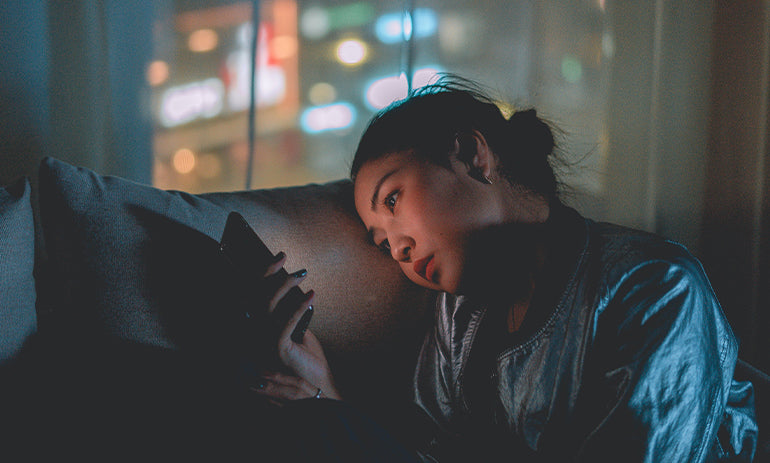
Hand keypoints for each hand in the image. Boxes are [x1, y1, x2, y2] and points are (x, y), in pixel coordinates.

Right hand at [254, 252, 341, 402]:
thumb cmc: (309, 359)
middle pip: (257, 298)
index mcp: (260, 329)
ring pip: (268, 307)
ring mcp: (264, 343)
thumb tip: (294, 292)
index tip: (279, 258)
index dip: (264, 276)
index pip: (256, 297)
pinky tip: (311, 296)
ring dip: (286, 286)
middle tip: (285, 257)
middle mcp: (257, 335)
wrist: (318, 385)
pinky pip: (286, 322)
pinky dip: (299, 307)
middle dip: (270, 274)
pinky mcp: (278, 350)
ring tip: (302, 275)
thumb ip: (292, 314)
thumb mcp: (299, 330)